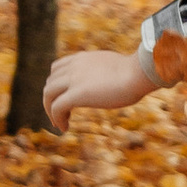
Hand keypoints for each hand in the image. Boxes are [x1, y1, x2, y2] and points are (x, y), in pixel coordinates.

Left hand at [43, 48, 163, 127]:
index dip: (56, 84)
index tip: (63, 97)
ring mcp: (73, 79)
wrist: (138, 73)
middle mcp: (74, 66)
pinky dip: (57, 119)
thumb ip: (108, 72)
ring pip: (48, 94)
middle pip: (50, 82)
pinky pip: (56, 108)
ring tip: (59, 123)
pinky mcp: (76, 94)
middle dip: (51, 99)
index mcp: (83, 58)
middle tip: (60, 114)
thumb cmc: (137, 73)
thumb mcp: (117, 67)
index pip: (57, 67)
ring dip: (50, 110)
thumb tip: (116, 80)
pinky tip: (64, 128)